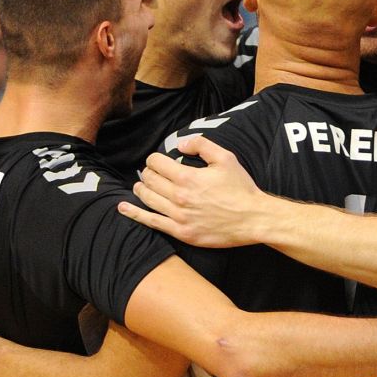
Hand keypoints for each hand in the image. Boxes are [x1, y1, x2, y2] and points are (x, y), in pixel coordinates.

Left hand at [118, 138, 265, 246]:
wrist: (253, 219)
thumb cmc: (240, 188)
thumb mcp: (225, 158)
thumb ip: (200, 144)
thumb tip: (179, 144)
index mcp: (188, 177)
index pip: (157, 163)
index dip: (154, 159)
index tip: (159, 161)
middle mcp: (180, 197)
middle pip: (149, 180)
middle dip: (148, 173)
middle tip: (152, 173)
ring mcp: (179, 217)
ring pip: (147, 198)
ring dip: (140, 189)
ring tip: (141, 186)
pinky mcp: (181, 232)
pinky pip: (151, 221)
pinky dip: (134, 213)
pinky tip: (123, 207)